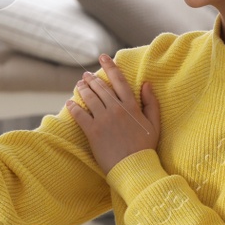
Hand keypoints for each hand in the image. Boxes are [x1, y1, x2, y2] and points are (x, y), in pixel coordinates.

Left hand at [66, 53, 159, 174]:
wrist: (134, 167)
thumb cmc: (145, 147)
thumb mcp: (154, 124)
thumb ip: (151, 103)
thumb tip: (146, 83)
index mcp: (131, 106)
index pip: (119, 80)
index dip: (110, 66)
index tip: (103, 57)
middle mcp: (116, 109)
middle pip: (101, 87)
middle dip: (92, 79)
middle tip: (86, 75)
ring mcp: (103, 120)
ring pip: (89, 98)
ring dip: (82, 89)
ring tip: (79, 85)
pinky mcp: (93, 131)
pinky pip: (80, 115)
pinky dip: (73, 107)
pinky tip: (69, 103)